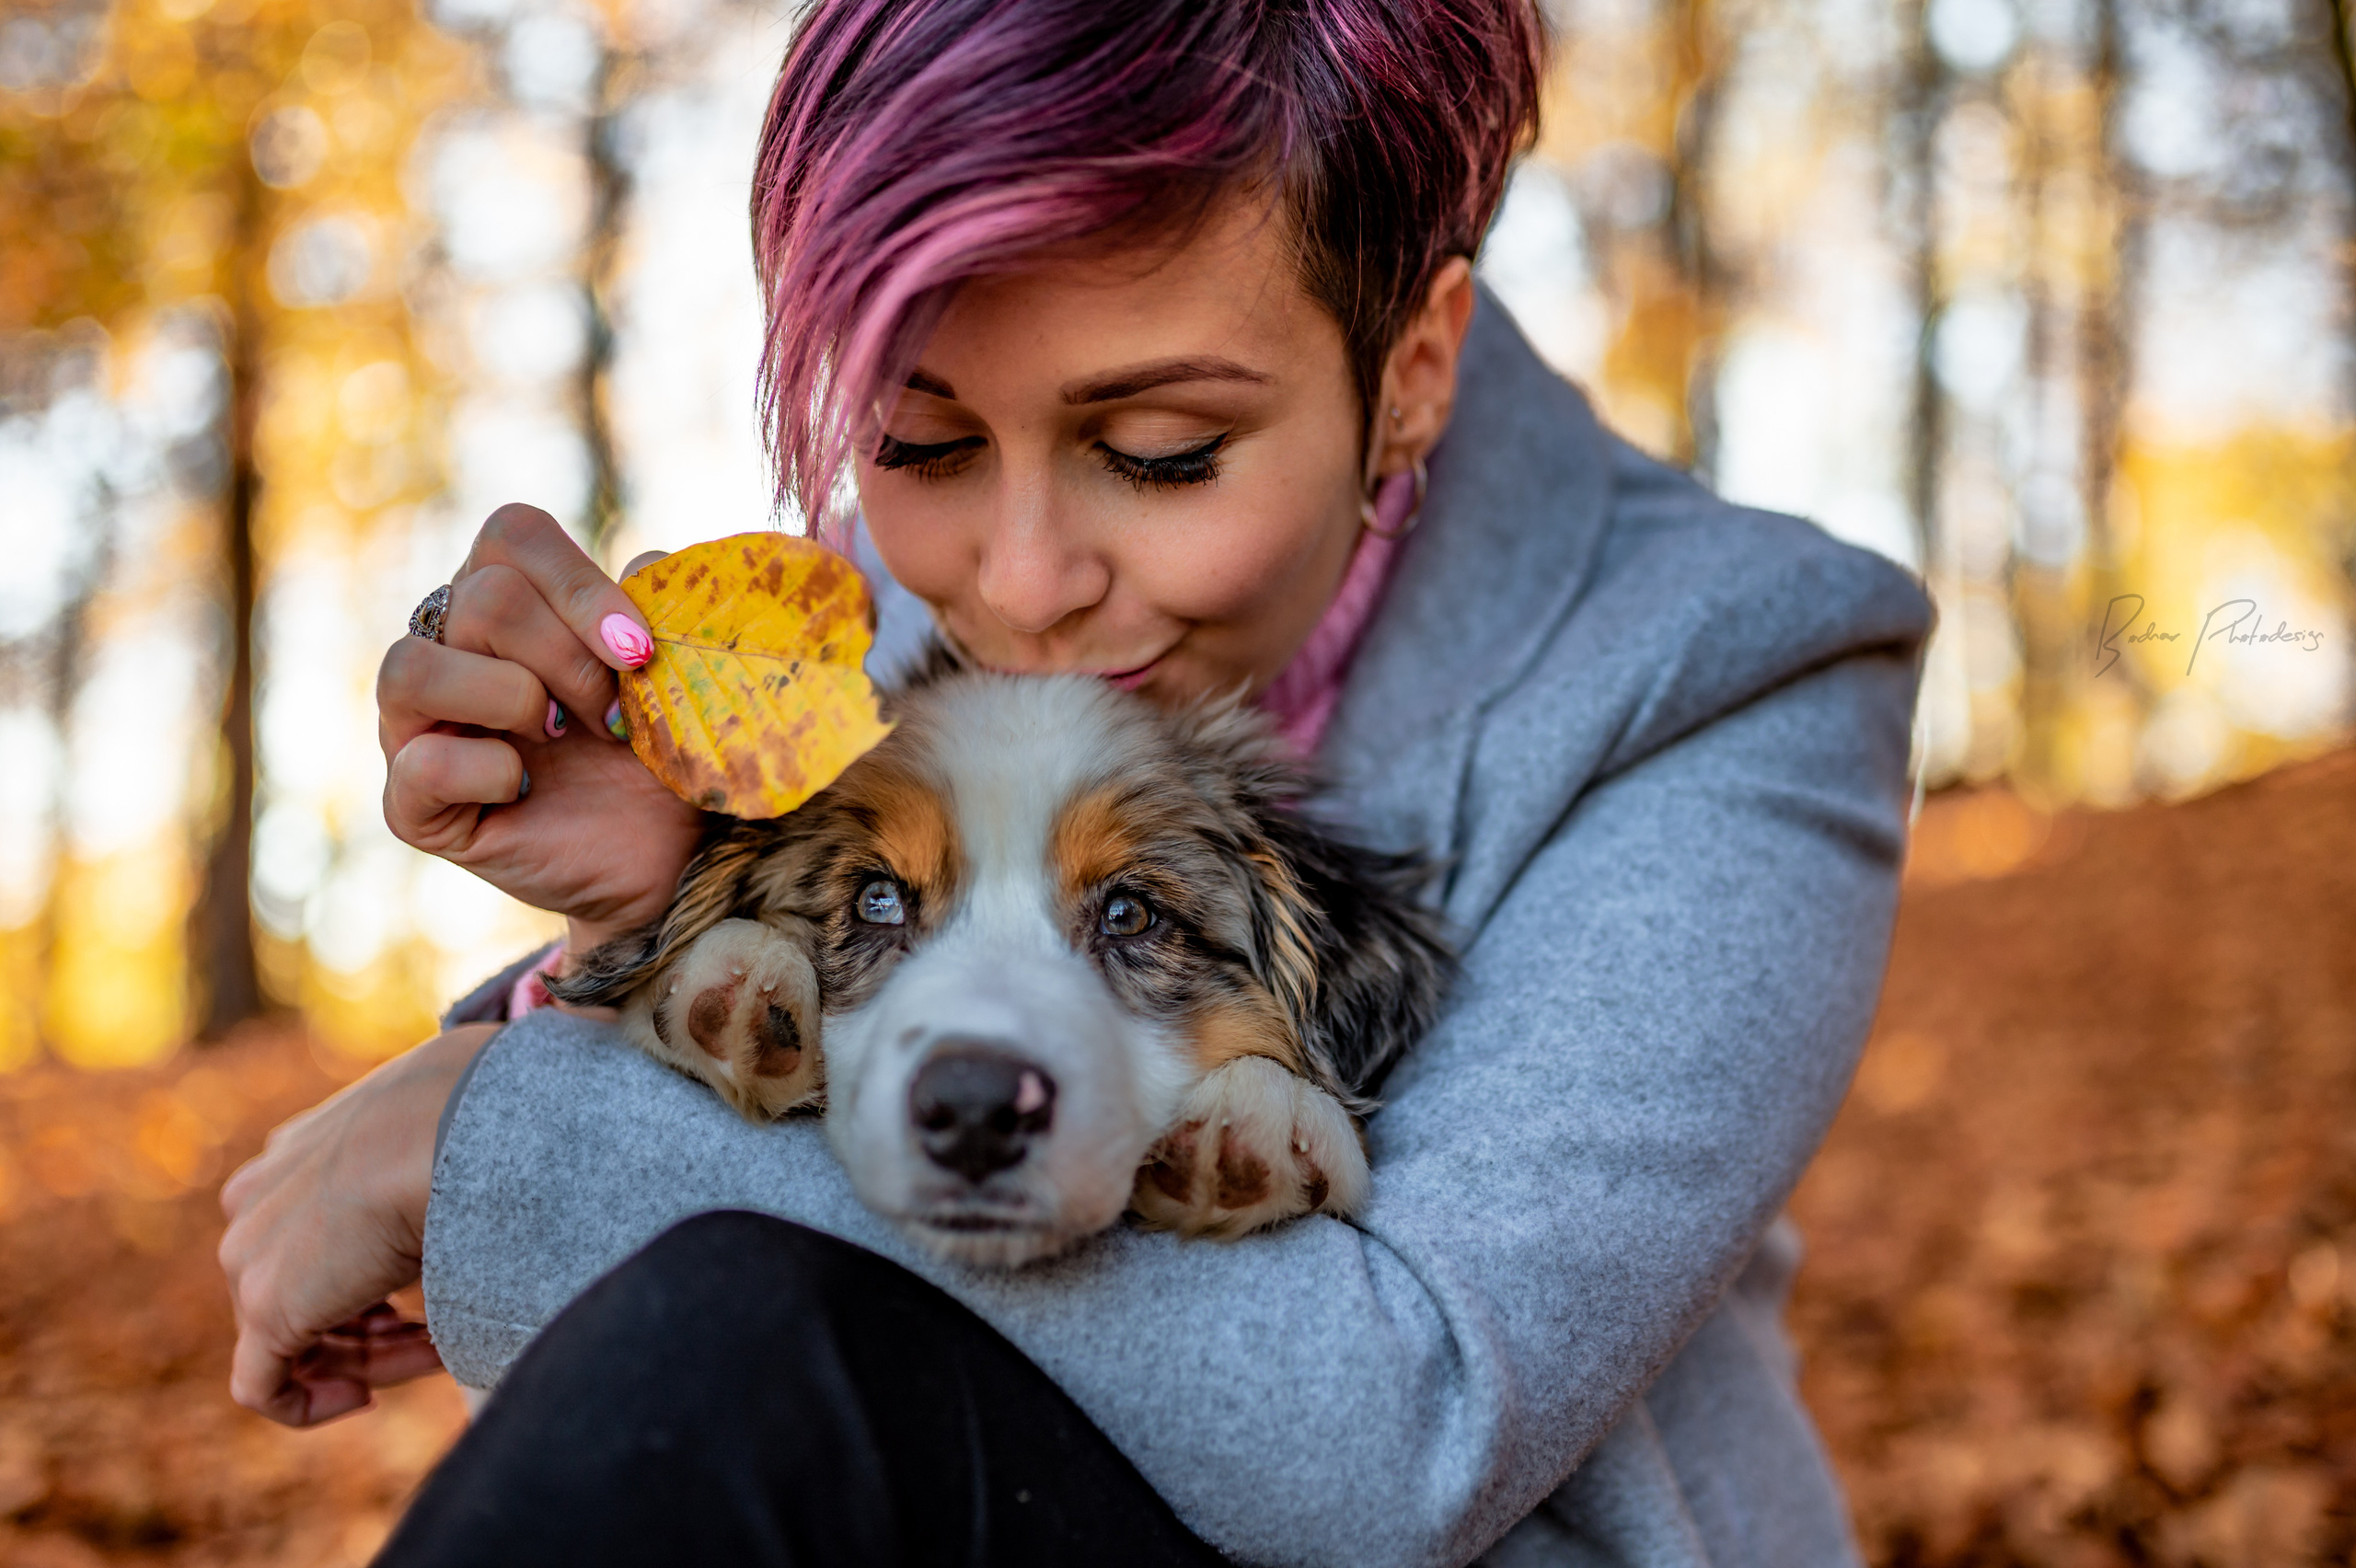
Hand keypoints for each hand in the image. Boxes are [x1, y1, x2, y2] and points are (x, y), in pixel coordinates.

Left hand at [218, 1026, 495, 1426]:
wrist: (462, 1127)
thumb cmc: (478, 1128)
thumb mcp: (442, 1157)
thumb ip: (427, 1193)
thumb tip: (484, 1216)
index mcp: (300, 1153)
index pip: (314, 1239)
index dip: (368, 1280)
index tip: (423, 1301)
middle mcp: (261, 1199)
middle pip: (305, 1292)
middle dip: (373, 1328)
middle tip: (439, 1336)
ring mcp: (252, 1254)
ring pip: (294, 1339)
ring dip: (368, 1359)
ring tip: (433, 1353)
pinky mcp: (264, 1307)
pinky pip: (262, 1386)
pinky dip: (310, 1405)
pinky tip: (364, 1399)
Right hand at [378, 504, 705, 947]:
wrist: (664, 857)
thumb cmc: (661, 753)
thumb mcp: (676, 672)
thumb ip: (661, 604)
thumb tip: (645, 565)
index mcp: (506, 596)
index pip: (512, 533)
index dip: (580, 584)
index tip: (640, 650)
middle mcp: (445, 647)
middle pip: (483, 599)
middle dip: (572, 660)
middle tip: (615, 716)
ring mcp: (413, 724)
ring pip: (411, 665)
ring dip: (514, 700)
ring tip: (563, 738)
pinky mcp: (410, 805)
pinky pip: (420, 764)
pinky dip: (490, 773)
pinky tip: (526, 789)